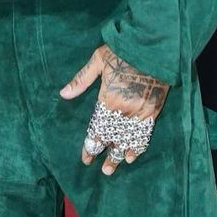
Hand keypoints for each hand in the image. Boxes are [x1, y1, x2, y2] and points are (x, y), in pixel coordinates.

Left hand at [60, 45, 168, 175]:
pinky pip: (145, 132)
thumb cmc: (123, 51)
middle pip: (112, 138)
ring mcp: (140, 111)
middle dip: (105, 155)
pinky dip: (138, 145)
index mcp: (108, 98)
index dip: (91, 145)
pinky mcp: (153, 109)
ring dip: (120, 155)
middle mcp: (124, 109)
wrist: (152, 46)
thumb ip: (81, 79)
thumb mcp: (98, 60)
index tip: (86, 158)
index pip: (97, 129)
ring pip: (128, 139)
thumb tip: (64, 94)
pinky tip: (132, 155)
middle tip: (102, 170)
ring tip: (113, 168)